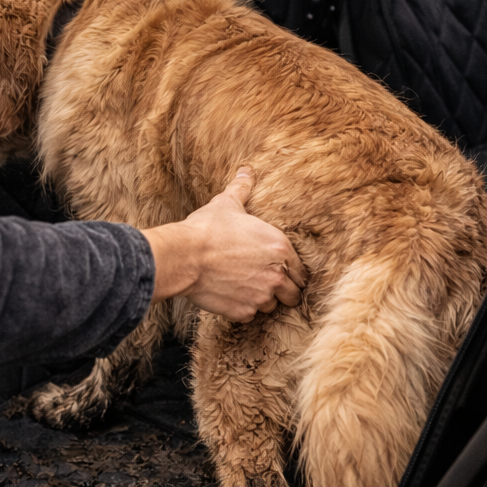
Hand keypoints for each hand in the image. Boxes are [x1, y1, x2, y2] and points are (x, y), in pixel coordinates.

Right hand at [141, 170, 305, 321]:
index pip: (301, 271)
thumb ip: (242, 188)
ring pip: (271, 307)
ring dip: (262, 300)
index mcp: (280, 249)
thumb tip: (246, 171)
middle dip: (282, 290)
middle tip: (264, 283)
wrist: (185, 256)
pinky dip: (242, 309)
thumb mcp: (227, 204)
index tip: (279, 271)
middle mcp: (276, 275)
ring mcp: (261, 296)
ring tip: (245, 288)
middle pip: (293, 294)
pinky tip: (230, 296)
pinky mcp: (243, 312)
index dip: (291, 272)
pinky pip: (250, 315)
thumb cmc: (207, 228)